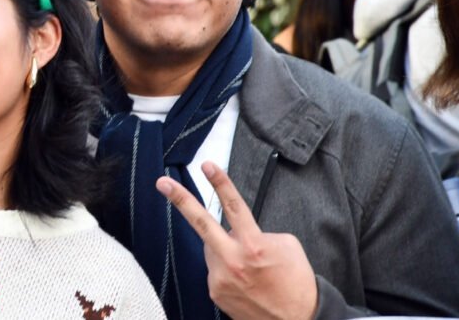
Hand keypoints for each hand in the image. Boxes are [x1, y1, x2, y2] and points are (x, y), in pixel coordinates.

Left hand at [156, 161, 317, 319]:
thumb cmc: (296, 282)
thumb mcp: (287, 246)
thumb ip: (260, 232)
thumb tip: (240, 231)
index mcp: (253, 245)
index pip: (234, 206)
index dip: (220, 183)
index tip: (207, 165)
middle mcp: (232, 261)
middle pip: (201, 223)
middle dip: (180, 200)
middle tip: (162, 183)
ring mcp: (220, 278)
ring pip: (212, 248)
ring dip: (224, 247)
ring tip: (248, 265)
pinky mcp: (215, 292)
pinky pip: (215, 269)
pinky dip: (226, 268)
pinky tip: (245, 280)